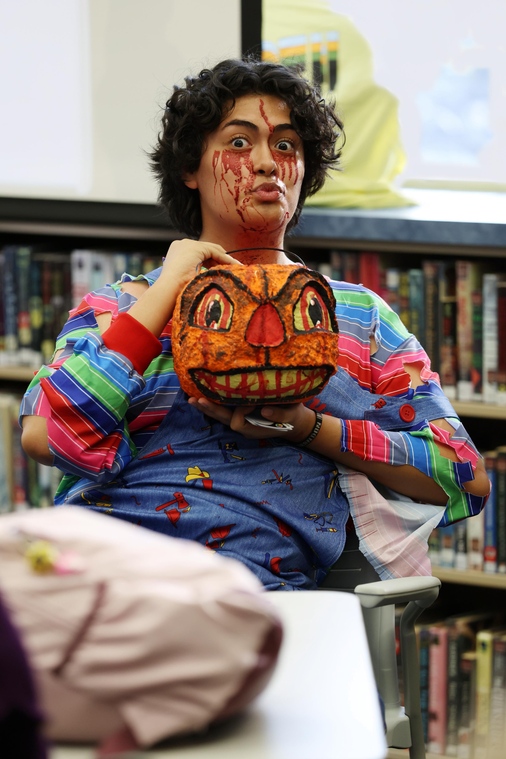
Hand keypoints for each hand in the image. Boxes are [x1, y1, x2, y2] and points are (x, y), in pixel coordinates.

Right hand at [159, 239, 240, 291]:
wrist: (168, 292)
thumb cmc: (176, 292)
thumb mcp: (187, 280)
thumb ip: (196, 274)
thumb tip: (211, 278)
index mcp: (177, 253)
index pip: (199, 254)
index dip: (212, 262)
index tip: (222, 271)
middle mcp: (181, 245)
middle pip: (207, 250)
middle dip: (220, 259)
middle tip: (232, 269)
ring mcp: (188, 244)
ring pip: (212, 250)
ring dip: (225, 260)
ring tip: (236, 269)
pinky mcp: (196, 247)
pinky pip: (215, 252)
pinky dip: (225, 259)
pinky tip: (234, 267)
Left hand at [188, 397, 315, 441]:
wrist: (296, 424)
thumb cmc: (293, 418)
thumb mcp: (291, 416)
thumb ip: (279, 415)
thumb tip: (264, 410)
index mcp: (254, 428)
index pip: (238, 421)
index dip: (240, 411)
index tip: (249, 402)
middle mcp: (244, 426)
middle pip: (222, 419)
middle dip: (211, 409)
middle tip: (197, 400)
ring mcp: (241, 420)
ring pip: (220, 416)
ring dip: (207, 407)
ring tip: (192, 399)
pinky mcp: (240, 414)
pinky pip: (223, 411)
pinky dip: (213, 404)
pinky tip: (201, 395)